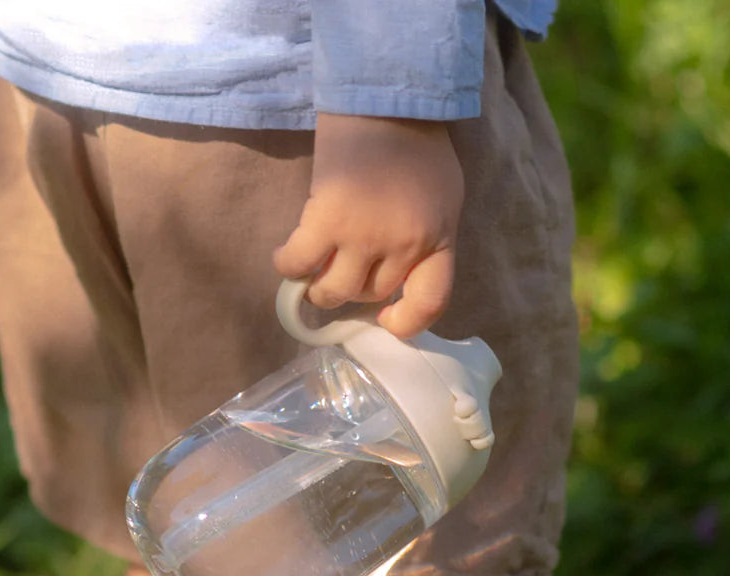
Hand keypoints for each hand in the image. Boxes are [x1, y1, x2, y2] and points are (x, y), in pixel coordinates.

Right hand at [274, 113, 463, 338]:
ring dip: (319, 289)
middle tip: (341, 271)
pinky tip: (287, 260)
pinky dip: (288, 267)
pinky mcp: (326, 220)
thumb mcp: (442, 199)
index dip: (408, 323)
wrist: (384, 98)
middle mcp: (404, 246)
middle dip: (355, 289)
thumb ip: (427, 238)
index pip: (431, 303)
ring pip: (334, 291)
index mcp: (439, 240)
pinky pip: (300, 264)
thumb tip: (398, 278)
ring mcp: (364, 236)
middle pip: (371, 295)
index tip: (387, 319)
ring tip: (312, 274)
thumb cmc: (417, 146)